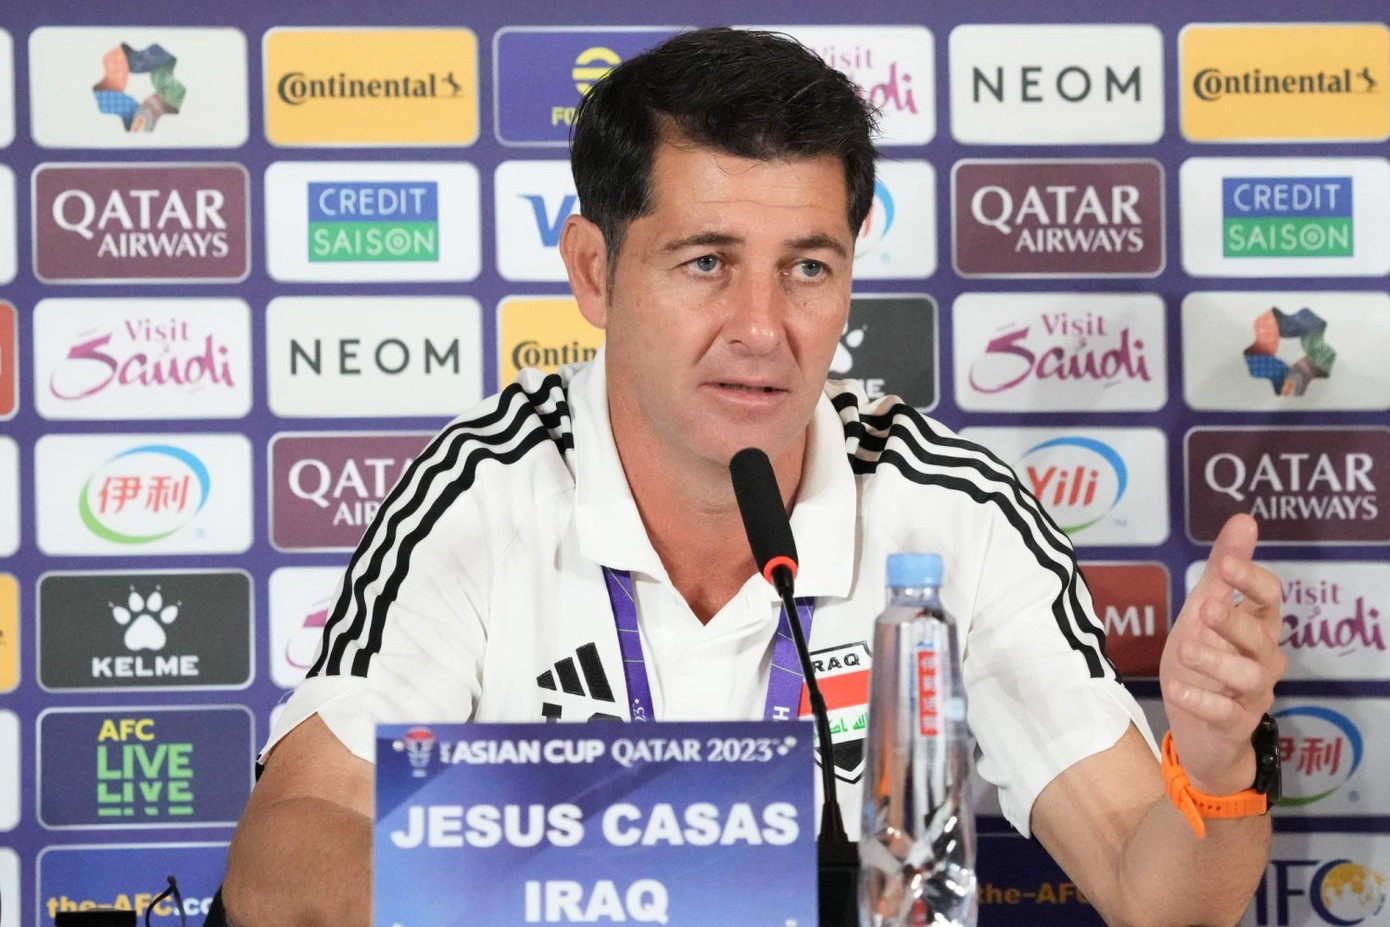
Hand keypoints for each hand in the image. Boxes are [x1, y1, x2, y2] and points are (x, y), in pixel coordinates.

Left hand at [1159, 514, 1286, 794]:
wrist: (1199, 731)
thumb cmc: (1205, 660)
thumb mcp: (1204, 611)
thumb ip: (1221, 571)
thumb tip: (1243, 519)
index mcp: (1257, 627)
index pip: (1269, 598)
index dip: (1251, 580)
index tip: (1226, 564)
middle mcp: (1263, 658)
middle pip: (1261, 636)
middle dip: (1234, 620)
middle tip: (1205, 606)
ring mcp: (1252, 694)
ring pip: (1248, 676)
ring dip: (1216, 660)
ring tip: (1186, 648)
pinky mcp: (1234, 724)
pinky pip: (1224, 712)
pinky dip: (1200, 699)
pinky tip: (1177, 687)